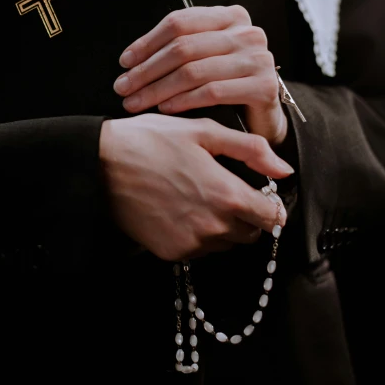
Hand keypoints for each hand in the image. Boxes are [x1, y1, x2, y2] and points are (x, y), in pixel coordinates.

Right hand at [99, 114, 292, 261]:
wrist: (101, 164)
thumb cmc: (152, 140)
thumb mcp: (204, 132)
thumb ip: (251, 150)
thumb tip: (284, 170)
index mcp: (228, 195)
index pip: (273, 218)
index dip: (271, 205)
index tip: (259, 194)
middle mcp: (213, 227)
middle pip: (250, 234)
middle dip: (246, 215)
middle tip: (223, 189)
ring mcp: (191, 244)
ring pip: (225, 243)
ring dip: (221, 225)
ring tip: (196, 196)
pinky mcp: (170, 253)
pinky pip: (198, 249)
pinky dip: (196, 234)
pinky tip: (178, 208)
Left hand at [113, 6, 286, 145]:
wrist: (262, 116)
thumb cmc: (226, 84)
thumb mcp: (204, 57)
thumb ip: (180, 48)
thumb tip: (131, 60)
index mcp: (230, 16)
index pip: (179, 23)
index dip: (147, 42)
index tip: (124, 62)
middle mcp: (248, 33)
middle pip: (184, 48)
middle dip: (147, 70)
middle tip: (123, 88)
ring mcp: (259, 59)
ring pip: (194, 72)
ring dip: (158, 89)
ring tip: (136, 102)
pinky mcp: (264, 86)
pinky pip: (213, 92)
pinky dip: (184, 101)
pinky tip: (165, 108)